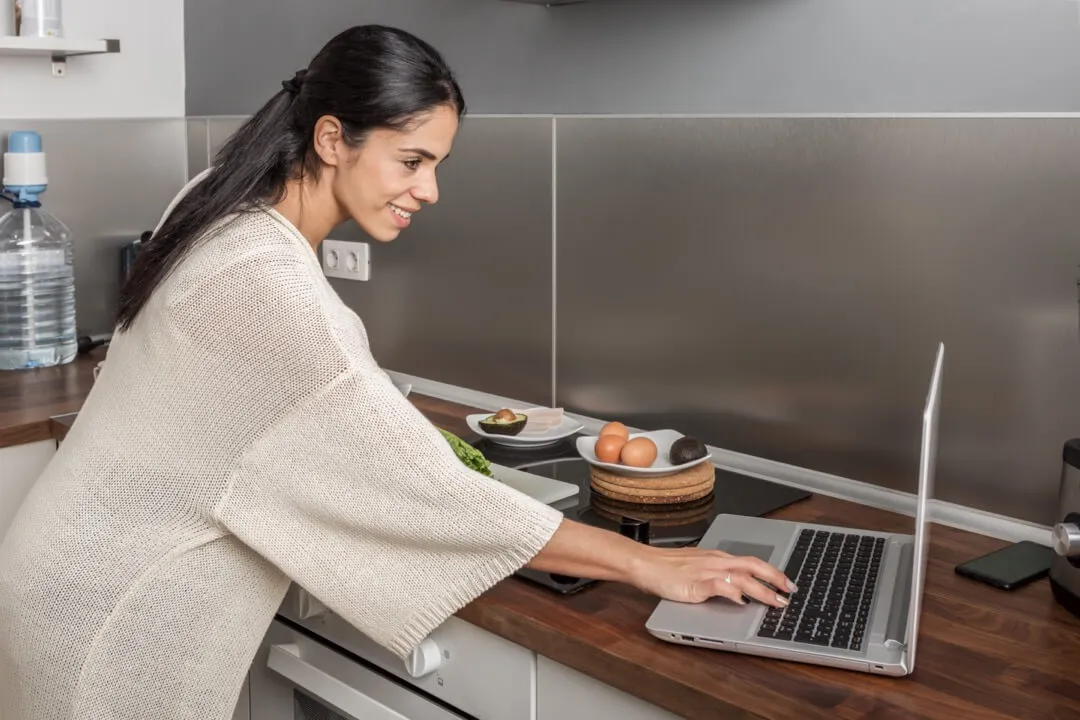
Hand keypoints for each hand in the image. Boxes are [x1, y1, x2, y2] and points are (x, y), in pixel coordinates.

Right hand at [628, 546, 796, 606]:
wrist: (644, 563)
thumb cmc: (666, 568)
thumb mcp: (697, 569)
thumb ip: (717, 578)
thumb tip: (736, 590)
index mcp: (717, 557)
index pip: (751, 561)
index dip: (772, 571)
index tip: (787, 582)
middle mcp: (716, 561)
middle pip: (753, 565)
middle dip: (776, 578)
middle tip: (792, 590)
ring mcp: (706, 571)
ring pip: (742, 576)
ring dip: (763, 589)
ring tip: (777, 601)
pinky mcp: (694, 583)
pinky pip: (719, 585)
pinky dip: (734, 592)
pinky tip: (743, 601)